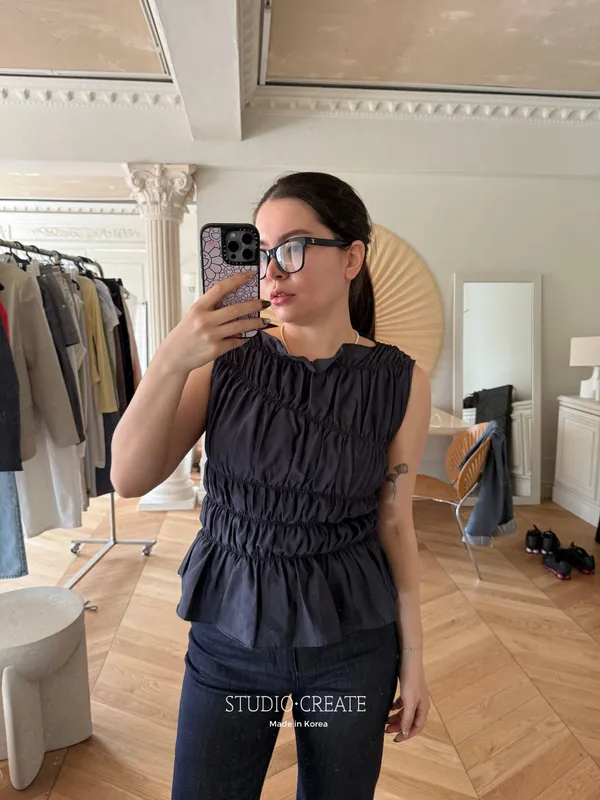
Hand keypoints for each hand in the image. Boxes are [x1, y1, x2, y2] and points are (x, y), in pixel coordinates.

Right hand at [156, 270, 270, 373]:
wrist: (174, 356)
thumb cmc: (185, 333)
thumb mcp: (193, 315)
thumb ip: (210, 307)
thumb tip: (234, 300)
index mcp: (198, 307)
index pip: (220, 289)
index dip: (236, 280)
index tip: (250, 275)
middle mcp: (205, 320)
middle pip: (235, 309)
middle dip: (254, 305)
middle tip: (265, 303)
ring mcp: (211, 335)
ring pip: (240, 326)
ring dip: (255, 323)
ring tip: (264, 321)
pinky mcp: (216, 349)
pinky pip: (236, 341)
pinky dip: (244, 338)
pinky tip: (249, 335)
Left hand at [385, 654, 429, 742]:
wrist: (409, 658)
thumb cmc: (411, 679)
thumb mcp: (409, 700)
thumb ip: (408, 717)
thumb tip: (406, 733)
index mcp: (423, 708)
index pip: (417, 727)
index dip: (407, 735)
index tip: (395, 739)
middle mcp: (420, 703)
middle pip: (410, 721)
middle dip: (399, 727)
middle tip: (386, 730)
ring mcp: (414, 696)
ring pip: (405, 712)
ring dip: (396, 718)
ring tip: (385, 721)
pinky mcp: (408, 689)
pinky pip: (402, 703)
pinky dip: (396, 707)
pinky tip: (389, 708)